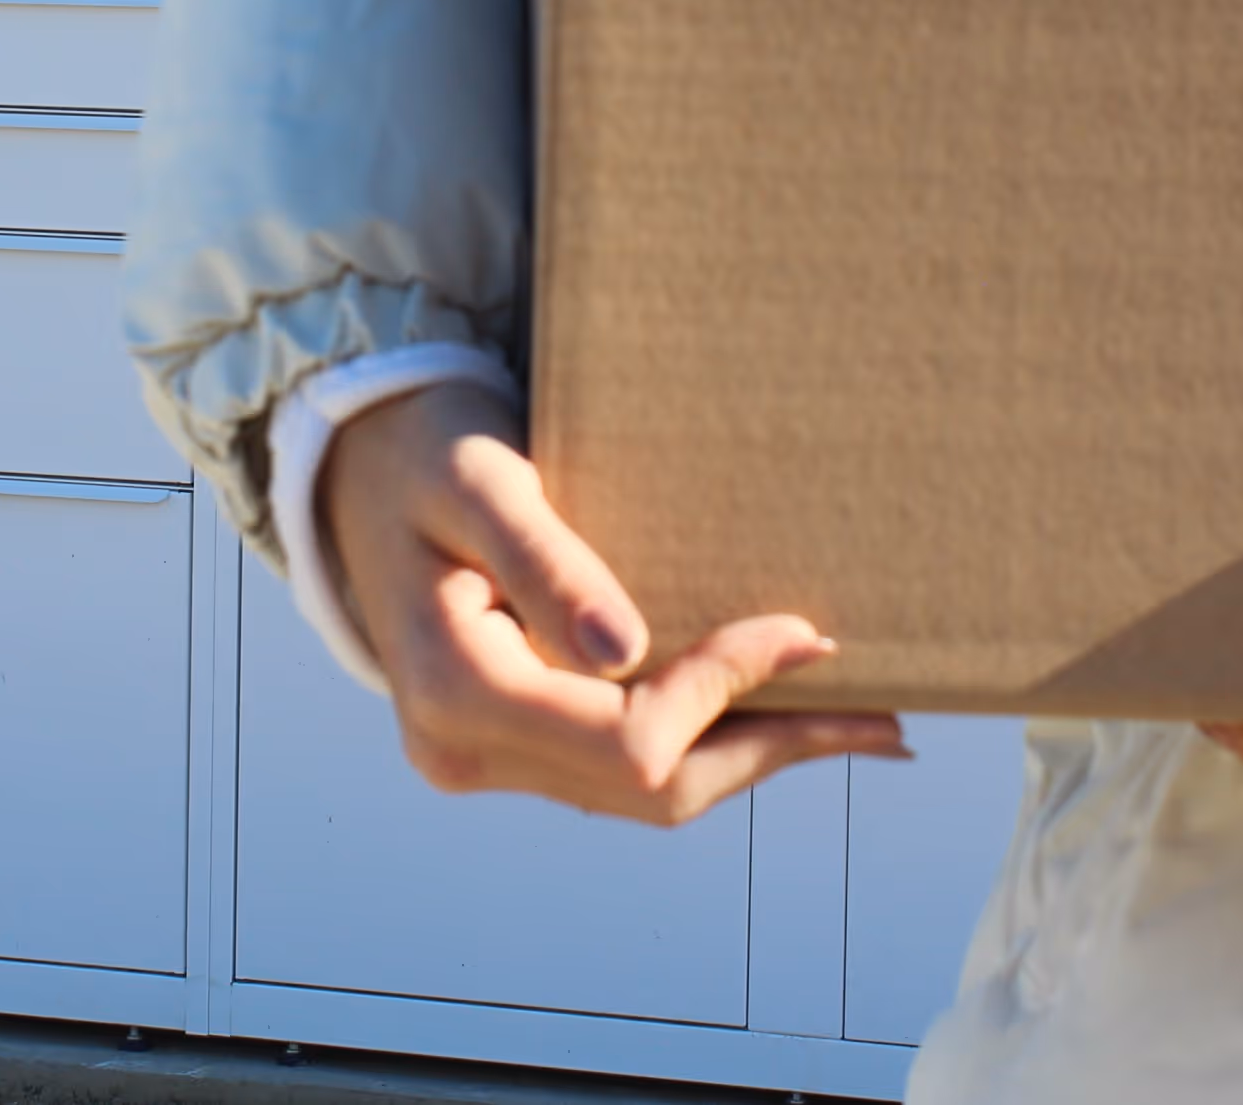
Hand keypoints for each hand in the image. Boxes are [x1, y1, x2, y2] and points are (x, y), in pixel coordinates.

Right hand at [318, 379, 908, 822]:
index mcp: (454, 686)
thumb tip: (628, 651)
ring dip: (750, 756)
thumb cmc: (425, 448)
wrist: (357, 465)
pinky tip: (769, 716)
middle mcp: (462, 747)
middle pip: (649, 789)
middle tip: (884, 717)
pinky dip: (702, 744)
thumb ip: (548, 561)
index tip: (805, 628)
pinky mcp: (504, 745)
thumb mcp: (481, 481)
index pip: (627, 736)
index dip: (726, 689)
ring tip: (856, 722)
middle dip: (770, 749)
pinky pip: (619, 768)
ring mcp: (479, 758)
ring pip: (642, 794)